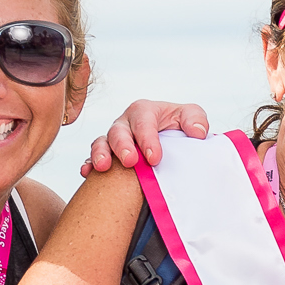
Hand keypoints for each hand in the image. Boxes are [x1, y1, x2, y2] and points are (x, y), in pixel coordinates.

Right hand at [81, 99, 210, 176]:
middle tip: (130, 161)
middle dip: (122, 146)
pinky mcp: (107, 155)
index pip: (143, 122)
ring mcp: (113, 140)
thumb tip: (197, 133)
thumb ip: (195, 119)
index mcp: (144, 111)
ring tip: (103, 167)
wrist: (170, 143)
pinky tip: (87, 173)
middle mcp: (125, 124)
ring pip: (101, 143)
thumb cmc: (179, 127)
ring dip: (100, 154)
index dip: (148, 139)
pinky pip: (92, 158)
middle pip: (118, 131)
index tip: (155, 158)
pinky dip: (89, 165)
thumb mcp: (190, 117)